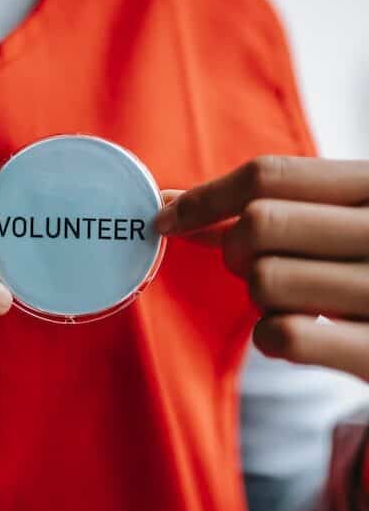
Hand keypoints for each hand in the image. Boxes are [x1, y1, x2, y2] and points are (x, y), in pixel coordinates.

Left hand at [156, 156, 368, 380]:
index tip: (167, 216)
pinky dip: (269, 336)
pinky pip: (282, 335)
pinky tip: (293, 333)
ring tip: (289, 299)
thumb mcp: (344, 217)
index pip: (270, 174)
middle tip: (249, 262)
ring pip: (264, 280)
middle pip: (259, 225)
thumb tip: (172, 206)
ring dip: (257, 295)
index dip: (206, 196)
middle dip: (233, 248)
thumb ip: (275, 205)